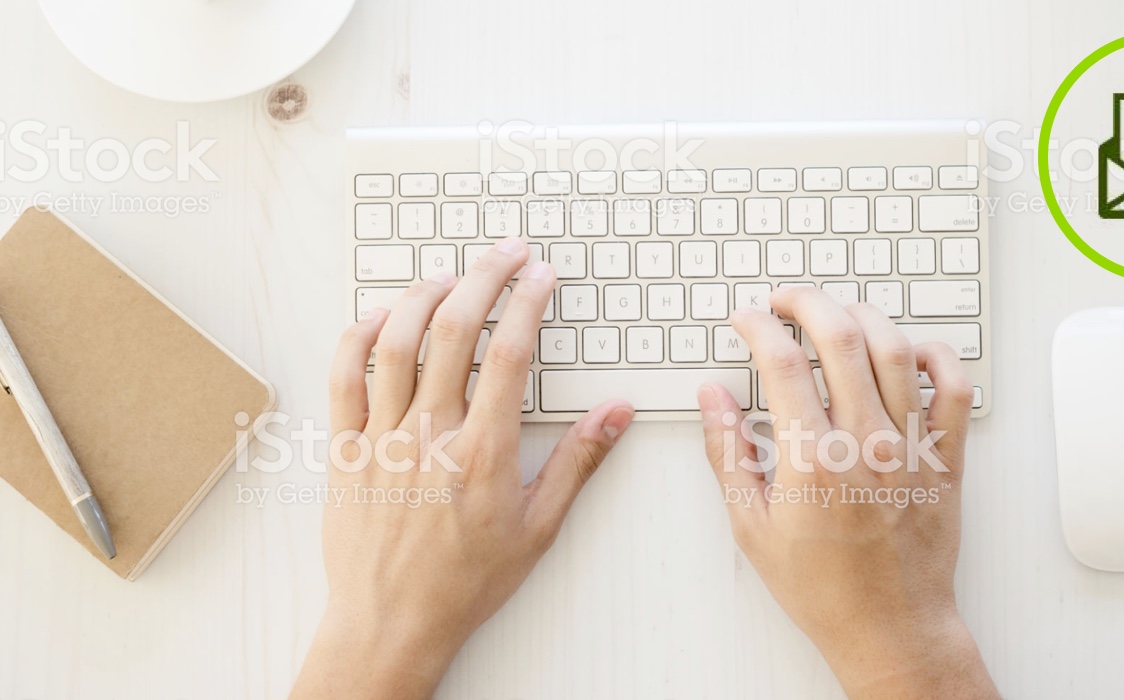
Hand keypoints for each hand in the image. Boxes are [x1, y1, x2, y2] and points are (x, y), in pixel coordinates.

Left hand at [293, 238, 634, 699]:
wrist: (391, 622)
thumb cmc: (464, 582)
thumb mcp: (538, 528)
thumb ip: (577, 462)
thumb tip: (614, 414)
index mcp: (481, 454)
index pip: (507, 355)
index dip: (527, 303)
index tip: (540, 276)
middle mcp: (428, 437)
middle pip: (455, 331)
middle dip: (485, 278)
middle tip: (505, 253)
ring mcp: (381, 439)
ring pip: (396, 343)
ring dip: (425, 296)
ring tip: (450, 275)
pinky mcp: (345, 449)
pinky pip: (344, 376)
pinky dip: (360, 335)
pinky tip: (382, 315)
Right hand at [697, 287, 997, 699]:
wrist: (889, 627)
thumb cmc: (822, 586)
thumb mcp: (750, 525)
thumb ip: (727, 453)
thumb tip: (712, 398)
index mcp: (812, 460)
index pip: (782, 361)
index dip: (759, 326)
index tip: (748, 318)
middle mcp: (866, 444)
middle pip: (841, 338)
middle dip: (807, 302)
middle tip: (787, 300)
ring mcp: (911, 447)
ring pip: (896, 349)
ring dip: (863, 316)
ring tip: (838, 314)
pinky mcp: (946, 457)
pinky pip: (954, 387)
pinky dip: (937, 355)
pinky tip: (909, 350)